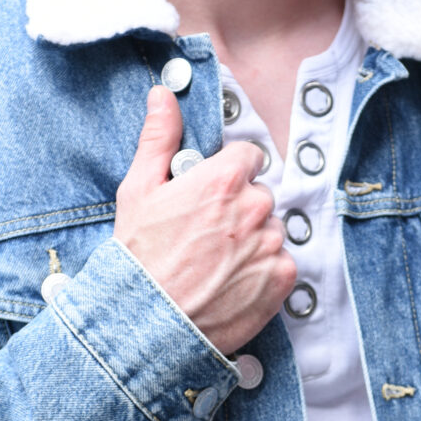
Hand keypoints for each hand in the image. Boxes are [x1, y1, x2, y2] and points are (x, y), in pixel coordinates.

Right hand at [114, 86, 296, 357]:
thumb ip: (159, 138)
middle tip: (206, 235)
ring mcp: (271, 245)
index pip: (249, 157)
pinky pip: (281, 262)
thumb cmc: (138, 258)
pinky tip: (230, 281)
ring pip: (270, 229)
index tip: (211, 194)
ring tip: (215, 262)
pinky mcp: (281, 279)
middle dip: (239, 208)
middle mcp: (254, 208)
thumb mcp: (138, 190)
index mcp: (223, 180)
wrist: (147, 324)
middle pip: (260, 194)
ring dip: (252, 240)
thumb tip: (163, 96)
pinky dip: (262, 271)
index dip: (229, 174)